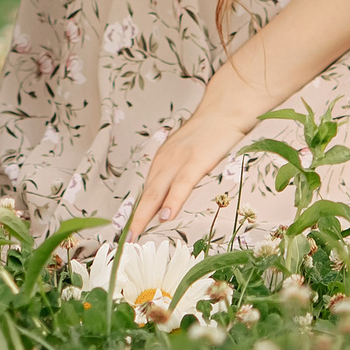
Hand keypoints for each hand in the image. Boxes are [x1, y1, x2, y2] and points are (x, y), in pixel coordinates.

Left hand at [125, 92, 264, 235]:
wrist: (224, 109)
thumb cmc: (210, 134)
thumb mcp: (189, 153)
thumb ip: (180, 172)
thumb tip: (176, 197)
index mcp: (163, 160)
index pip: (147, 190)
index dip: (137, 211)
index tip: (127, 231)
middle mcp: (165, 160)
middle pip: (147, 194)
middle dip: (135, 218)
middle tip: (125, 240)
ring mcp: (179, 160)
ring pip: (158, 191)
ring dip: (146, 214)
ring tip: (136, 234)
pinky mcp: (197, 159)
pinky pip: (182, 184)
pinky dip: (172, 200)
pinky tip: (166, 215)